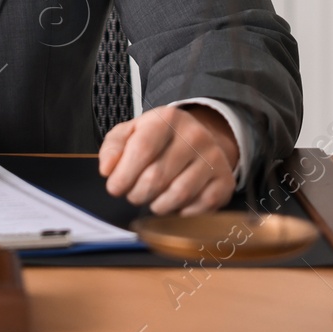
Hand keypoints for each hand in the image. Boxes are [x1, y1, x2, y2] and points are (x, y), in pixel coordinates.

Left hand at [98, 105, 237, 214]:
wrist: (197, 139)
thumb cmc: (157, 139)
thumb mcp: (131, 132)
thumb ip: (113, 147)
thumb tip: (107, 170)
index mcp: (168, 119)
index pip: (142, 150)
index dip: (124, 174)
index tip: (114, 187)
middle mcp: (195, 136)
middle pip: (157, 177)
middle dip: (137, 193)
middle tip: (132, 194)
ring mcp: (213, 159)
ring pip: (177, 195)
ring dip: (156, 205)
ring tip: (150, 198)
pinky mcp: (224, 181)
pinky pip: (198, 208)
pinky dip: (179, 212)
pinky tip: (173, 203)